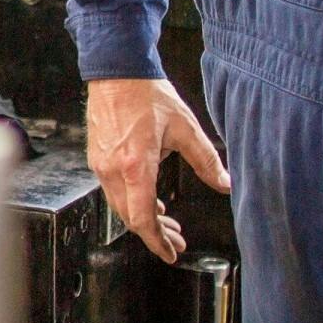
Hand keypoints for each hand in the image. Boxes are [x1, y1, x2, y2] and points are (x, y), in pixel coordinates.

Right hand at [85, 75, 230, 263]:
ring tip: (166, 222)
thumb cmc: (147, 94)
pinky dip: (132, 202)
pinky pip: (113, 191)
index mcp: (136, 165)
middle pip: (130, 218)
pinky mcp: (97, 158)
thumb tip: (225, 183)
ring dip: (143, 218)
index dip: (157, 241)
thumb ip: (206, 159)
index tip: (171, 252)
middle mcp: (113, 169)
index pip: (142, 218)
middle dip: (155, 234)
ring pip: (121, 206)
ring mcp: (101, 165)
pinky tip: (149, 199)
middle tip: (177, 240)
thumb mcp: (185, 127)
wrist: (116, 70)